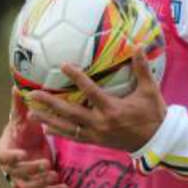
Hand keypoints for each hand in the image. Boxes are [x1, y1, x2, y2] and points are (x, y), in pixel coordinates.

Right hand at [0, 88, 68, 187]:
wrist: (27, 144)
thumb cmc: (23, 129)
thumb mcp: (22, 118)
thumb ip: (19, 105)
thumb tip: (17, 86)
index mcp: (5, 149)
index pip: (3, 157)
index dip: (11, 157)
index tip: (22, 154)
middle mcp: (12, 167)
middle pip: (17, 173)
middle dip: (31, 169)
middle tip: (45, 163)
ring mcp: (23, 177)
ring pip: (29, 185)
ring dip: (41, 182)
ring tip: (54, 174)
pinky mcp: (36, 184)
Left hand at [30, 51, 166, 152]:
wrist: (156, 141)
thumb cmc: (153, 114)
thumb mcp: (150, 90)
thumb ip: (142, 68)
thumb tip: (139, 46)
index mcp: (112, 108)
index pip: (90, 91)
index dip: (76, 77)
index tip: (63, 65)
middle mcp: (100, 123)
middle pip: (70, 112)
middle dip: (50, 104)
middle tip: (34, 95)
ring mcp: (96, 134)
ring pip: (67, 127)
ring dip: (49, 119)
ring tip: (31, 113)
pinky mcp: (96, 142)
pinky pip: (74, 137)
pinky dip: (59, 132)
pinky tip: (47, 128)